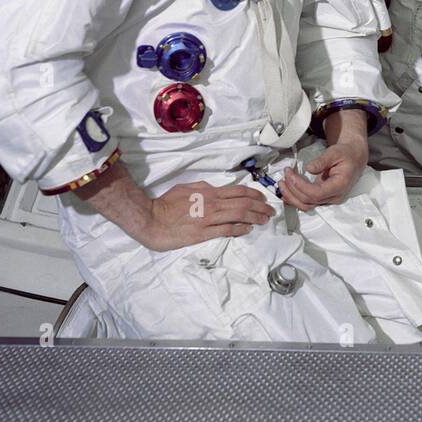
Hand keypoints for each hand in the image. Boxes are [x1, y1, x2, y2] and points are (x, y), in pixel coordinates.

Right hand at [142, 180, 274, 251]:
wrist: (150, 219)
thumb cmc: (165, 203)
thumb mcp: (185, 188)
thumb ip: (202, 188)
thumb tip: (215, 188)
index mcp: (209, 192)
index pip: (238, 191)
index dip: (254, 194)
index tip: (263, 198)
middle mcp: (212, 204)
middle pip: (243, 203)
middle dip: (260, 207)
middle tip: (270, 211)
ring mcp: (208, 219)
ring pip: (239, 216)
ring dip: (255, 218)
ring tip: (265, 220)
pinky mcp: (202, 234)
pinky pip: (226, 230)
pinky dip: (240, 229)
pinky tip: (248, 229)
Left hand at [282, 140, 367, 210]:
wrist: (354, 158)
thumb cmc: (346, 154)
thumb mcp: (335, 152)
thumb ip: (322, 160)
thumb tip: (309, 168)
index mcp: (340, 185)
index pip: (316, 193)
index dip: (300, 186)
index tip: (290, 174)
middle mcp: (335, 196)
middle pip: (308, 201)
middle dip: (292, 189)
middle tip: (285, 174)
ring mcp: (329, 199)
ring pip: (306, 205)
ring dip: (291, 196)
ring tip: (282, 183)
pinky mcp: (323, 198)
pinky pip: (307, 203)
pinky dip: (295, 199)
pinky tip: (286, 192)